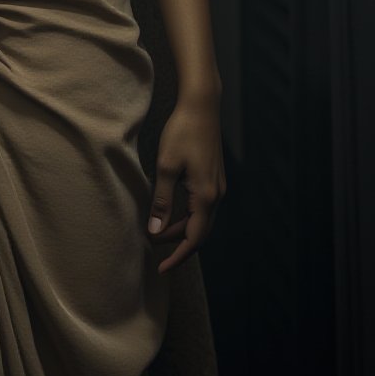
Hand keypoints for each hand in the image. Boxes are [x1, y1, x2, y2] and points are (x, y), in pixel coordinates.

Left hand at [146, 89, 225, 273]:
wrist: (201, 106)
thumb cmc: (182, 132)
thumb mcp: (165, 167)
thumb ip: (162, 201)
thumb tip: (156, 231)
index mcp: (206, 196)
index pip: (194, 238)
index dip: (177, 256)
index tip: (161, 269)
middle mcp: (217, 195)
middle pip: (200, 233)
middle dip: (178, 246)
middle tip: (155, 253)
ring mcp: (219, 186)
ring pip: (202, 220)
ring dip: (182, 230)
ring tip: (158, 233)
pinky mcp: (215, 178)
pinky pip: (203, 207)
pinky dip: (188, 217)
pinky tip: (172, 214)